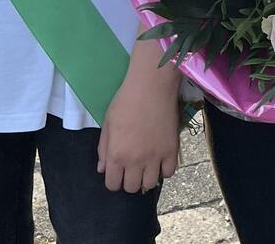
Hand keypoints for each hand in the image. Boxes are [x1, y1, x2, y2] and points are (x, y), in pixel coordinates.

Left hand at [96, 41, 180, 192]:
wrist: (152, 86)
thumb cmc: (125, 101)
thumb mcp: (108, 123)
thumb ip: (103, 148)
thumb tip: (102, 169)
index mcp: (116, 155)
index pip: (113, 185)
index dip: (114, 180)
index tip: (117, 171)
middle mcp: (135, 161)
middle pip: (131, 187)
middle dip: (129, 180)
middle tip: (132, 167)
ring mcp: (155, 157)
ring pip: (150, 184)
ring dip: (146, 177)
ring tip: (146, 166)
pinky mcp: (172, 150)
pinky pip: (169, 173)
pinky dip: (164, 170)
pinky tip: (160, 160)